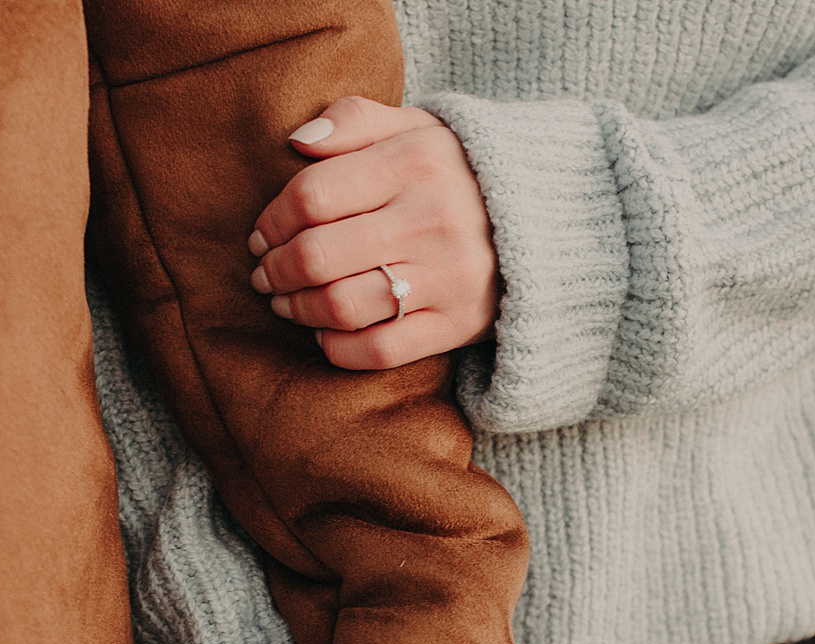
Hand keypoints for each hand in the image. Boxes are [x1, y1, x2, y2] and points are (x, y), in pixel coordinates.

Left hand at [249, 96, 498, 370]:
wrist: (551, 219)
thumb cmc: (461, 172)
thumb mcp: (419, 128)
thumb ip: (355, 121)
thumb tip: (296, 142)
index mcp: (416, 160)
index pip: (312, 197)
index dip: (273, 221)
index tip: (263, 234)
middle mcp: (432, 218)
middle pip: (317, 256)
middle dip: (276, 269)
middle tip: (265, 273)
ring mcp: (447, 276)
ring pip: (341, 306)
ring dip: (297, 309)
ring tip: (285, 302)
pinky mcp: (457, 324)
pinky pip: (379, 350)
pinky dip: (337, 348)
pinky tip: (324, 333)